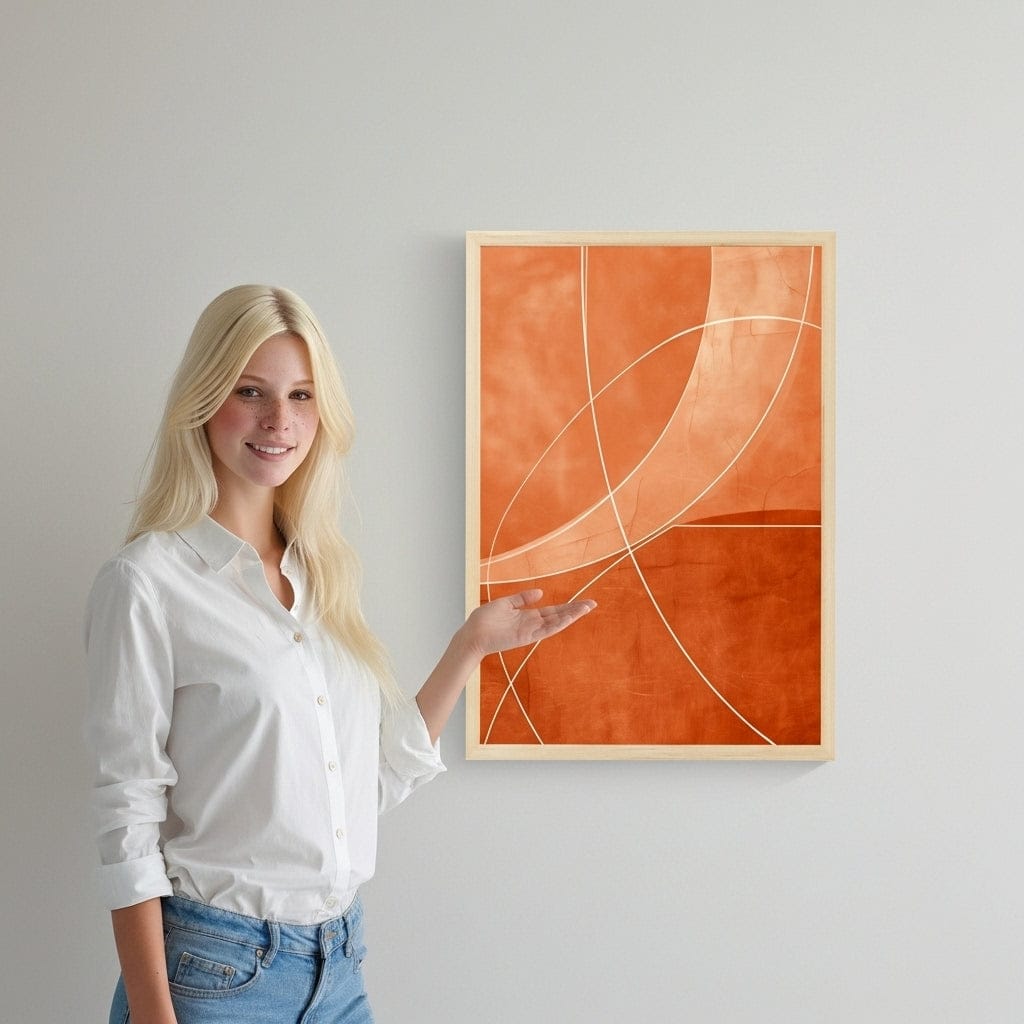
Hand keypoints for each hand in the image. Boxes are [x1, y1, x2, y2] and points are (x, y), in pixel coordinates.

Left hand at [461, 589, 595, 657]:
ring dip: (571, 616)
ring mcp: (531, 631)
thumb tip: (540, 592)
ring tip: (586, 608)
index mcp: (528, 616)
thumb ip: (522, 599)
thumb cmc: (485, 619)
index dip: (568, 607)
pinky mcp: (526, 637)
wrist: (472, 633)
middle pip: (559, 616)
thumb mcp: (506, 603)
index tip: (583, 602)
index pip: (553, 611)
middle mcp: (532, 624)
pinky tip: (569, 618)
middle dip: (576, 611)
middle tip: (593, 603)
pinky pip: (545, 630)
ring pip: (556, 623)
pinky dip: (558, 624)